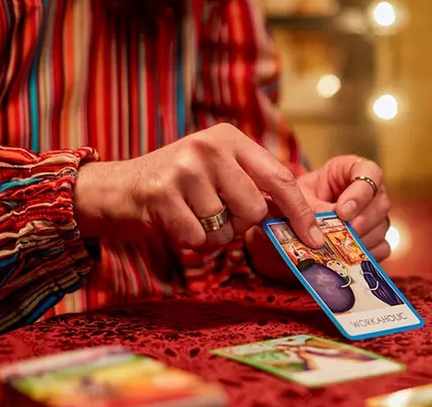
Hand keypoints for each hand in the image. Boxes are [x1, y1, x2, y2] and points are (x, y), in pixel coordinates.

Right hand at [72, 123, 324, 251]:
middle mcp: (209, 146)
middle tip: (217, 216)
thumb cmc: (178, 187)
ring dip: (213, 236)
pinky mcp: (161, 194)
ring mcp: (184, 168)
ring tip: (191, 218)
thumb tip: (303, 221)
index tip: (316, 239)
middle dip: (240, 224)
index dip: (300, 212)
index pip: (280, 178)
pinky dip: (192, 243)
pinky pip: (199, 238)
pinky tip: (176, 226)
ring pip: (226, 226)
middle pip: (254, 208)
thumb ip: (254, 185)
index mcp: (230, 139)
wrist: (115, 189)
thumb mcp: (218, 172)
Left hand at [246, 155, 391, 279]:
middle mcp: (368, 192)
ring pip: (382, 226)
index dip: (361, 192)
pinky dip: (368, 254)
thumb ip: (312, 209)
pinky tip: (350, 257)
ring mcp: (374, 216)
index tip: (342, 211)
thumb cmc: (296, 200)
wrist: (290, 221)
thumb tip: (324, 231)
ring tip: (342, 248)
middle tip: (345, 233)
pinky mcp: (375, 238)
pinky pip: (382, 247)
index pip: (370, 172)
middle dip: (363, 220)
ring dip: (363, 239)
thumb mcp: (298, 198)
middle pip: (381, 202)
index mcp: (350, 171)